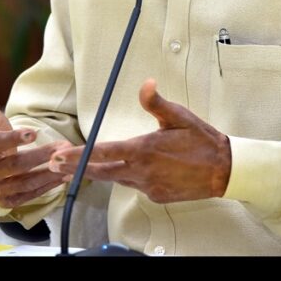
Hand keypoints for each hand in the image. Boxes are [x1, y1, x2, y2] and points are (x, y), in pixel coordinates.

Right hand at [0, 80, 70, 208]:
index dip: (13, 139)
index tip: (33, 132)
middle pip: (13, 166)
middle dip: (40, 156)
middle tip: (62, 146)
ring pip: (23, 184)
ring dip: (47, 173)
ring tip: (66, 162)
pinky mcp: (5, 201)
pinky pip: (27, 197)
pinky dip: (46, 187)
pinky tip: (62, 177)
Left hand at [48, 79, 230, 203]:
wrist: (224, 170)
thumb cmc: (202, 141)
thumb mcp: (179, 116)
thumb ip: (156, 102)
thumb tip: (146, 84)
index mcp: (144, 150)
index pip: (103, 152)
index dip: (79, 155)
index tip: (61, 156)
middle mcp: (142, 171)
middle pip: (101, 171)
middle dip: (76, 168)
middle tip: (56, 165)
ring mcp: (149, 186)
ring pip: (117, 178)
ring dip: (100, 172)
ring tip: (80, 168)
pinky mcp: (157, 195)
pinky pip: (135, 185)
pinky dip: (127, 177)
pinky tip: (126, 170)